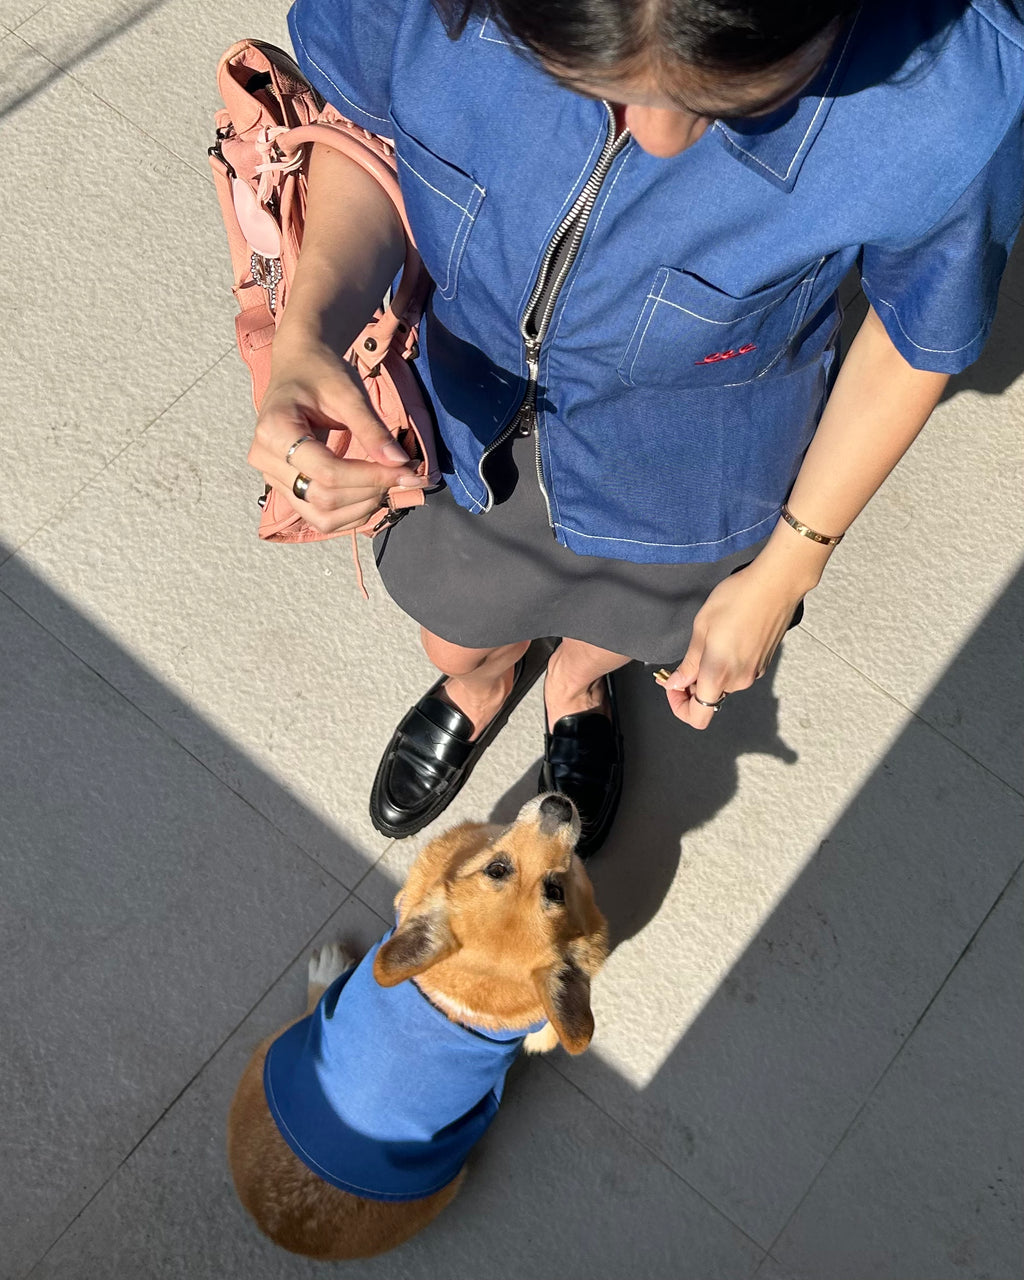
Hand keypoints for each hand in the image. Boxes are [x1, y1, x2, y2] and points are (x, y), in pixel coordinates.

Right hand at [246, 338, 427, 533]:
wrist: (299, 367)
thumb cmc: (321, 373)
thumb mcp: (349, 394)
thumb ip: (372, 430)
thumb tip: (401, 464)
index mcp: (275, 431)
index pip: (327, 472)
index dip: (371, 477)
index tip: (407, 469)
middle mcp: (265, 459)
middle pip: (324, 497)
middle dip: (370, 491)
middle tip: (404, 475)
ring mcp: (272, 478)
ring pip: (322, 516)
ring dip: (362, 508)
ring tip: (388, 483)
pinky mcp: (285, 488)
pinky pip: (319, 516)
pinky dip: (351, 513)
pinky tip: (372, 494)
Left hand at [660, 561, 805, 729]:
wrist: (776, 586)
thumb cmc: (737, 599)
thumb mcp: (702, 627)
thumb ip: (689, 662)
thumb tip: (676, 683)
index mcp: (718, 674)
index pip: (698, 717)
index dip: (679, 707)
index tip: (673, 685)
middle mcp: (738, 681)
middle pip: (710, 700)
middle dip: (693, 687)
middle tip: (685, 661)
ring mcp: (754, 674)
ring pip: (723, 686)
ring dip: (710, 674)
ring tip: (708, 643)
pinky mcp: (763, 664)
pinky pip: (738, 674)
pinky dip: (726, 666)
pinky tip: (725, 640)